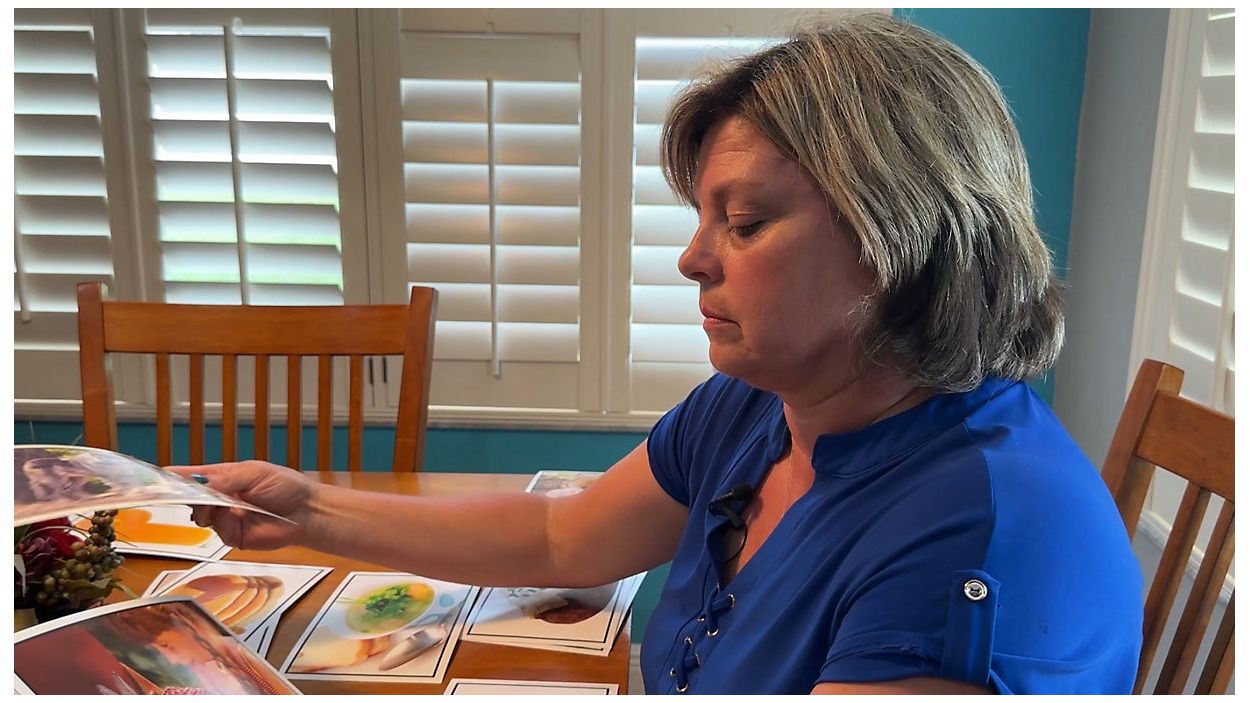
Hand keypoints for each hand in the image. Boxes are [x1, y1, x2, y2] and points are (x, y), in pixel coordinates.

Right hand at [166, 461, 317, 550]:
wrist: (306, 512)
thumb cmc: (285, 486)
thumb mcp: (253, 473)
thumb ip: (225, 479)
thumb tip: (200, 484)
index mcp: (224, 477)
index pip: (192, 477)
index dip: (173, 478)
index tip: (156, 477)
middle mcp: (221, 498)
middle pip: (190, 499)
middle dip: (187, 497)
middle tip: (191, 494)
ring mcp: (225, 518)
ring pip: (200, 516)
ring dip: (207, 510)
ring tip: (225, 504)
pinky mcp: (233, 536)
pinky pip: (218, 531)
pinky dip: (223, 523)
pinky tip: (236, 516)